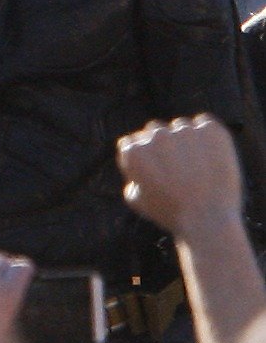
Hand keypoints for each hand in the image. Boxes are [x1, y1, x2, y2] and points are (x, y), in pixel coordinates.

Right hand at [117, 114, 243, 238]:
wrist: (207, 219)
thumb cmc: (170, 214)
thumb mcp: (137, 201)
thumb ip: (131, 177)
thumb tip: (136, 169)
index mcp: (133, 150)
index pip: (131, 142)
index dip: (143, 156)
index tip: (156, 171)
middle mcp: (156, 135)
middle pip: (155, 130)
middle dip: (163, 146)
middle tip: (178, 169)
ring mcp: (183, 130)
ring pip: (181, 127)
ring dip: (186, 140)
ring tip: (198, 166)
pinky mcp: (209, 130)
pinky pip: (205, 123)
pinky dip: (207, 136)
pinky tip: (211, 157)